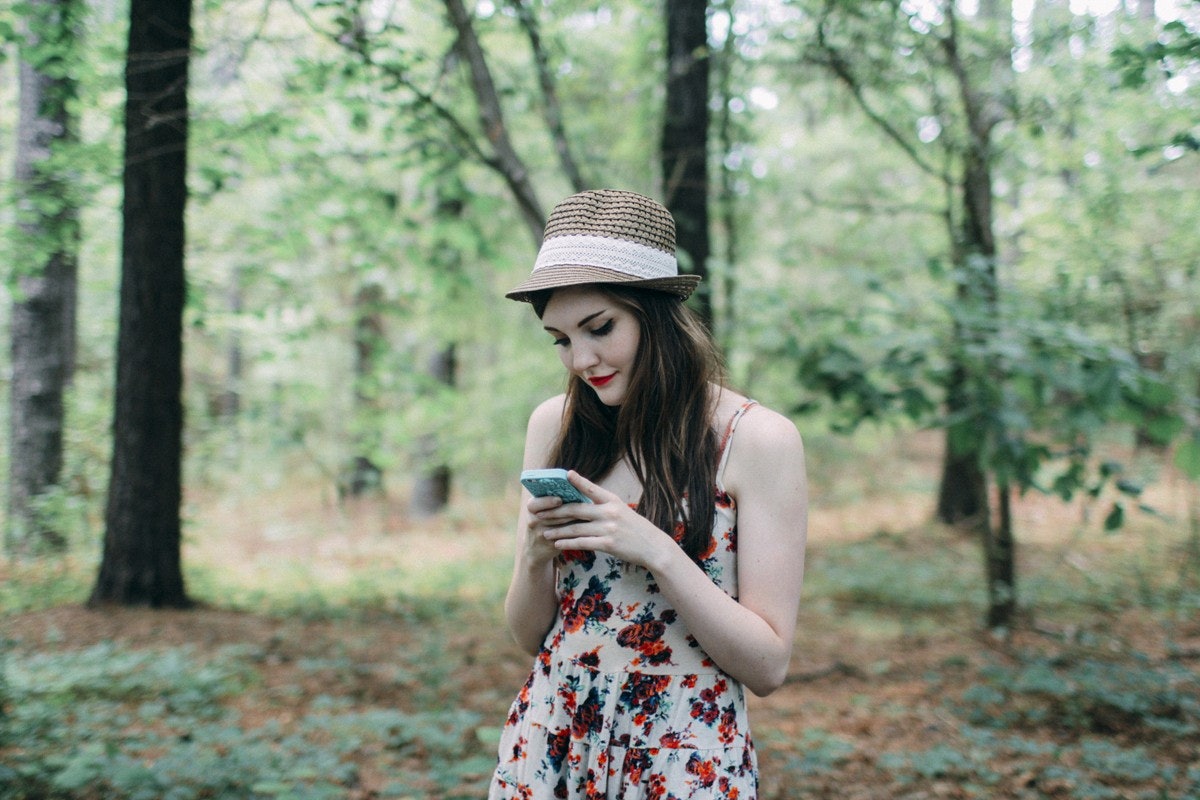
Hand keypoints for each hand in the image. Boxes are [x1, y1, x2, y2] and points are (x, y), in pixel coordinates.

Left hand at [533, 471, 675, 569]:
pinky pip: (582, 542)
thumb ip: (603, 505)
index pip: (592, 488)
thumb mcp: (622, 510)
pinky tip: (557, 544)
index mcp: (612, 501)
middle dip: (555, 511)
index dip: (578, 481)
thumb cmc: (635, 528)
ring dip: (557, 530)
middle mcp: (609, 512)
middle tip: (539, 513)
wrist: (652, 547)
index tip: (564, 475)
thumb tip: (583, 501)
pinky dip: (568, 543)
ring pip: (576, 527)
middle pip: (576, 509)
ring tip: (544, 532)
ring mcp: (608, 528)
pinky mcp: (608, 544)